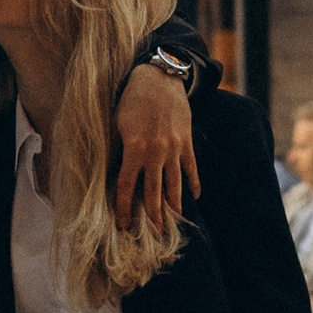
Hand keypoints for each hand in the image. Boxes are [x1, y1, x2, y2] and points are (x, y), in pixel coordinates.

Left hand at [111, 61, 198, 237]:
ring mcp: (174, 148)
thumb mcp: (118, 123)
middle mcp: (156, 152)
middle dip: (153, 217)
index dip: (124, 208)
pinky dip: (193, 183)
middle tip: (153, 235)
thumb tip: (118, 173)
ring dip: (174, 206)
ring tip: (173, 223)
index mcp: (135, 148)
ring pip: (175, 185)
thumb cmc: (133, 99)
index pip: (128, 186)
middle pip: (154, 193)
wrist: (160, 77)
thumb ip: (120, 149)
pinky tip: (194, 196)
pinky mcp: (187, 141)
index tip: (123, 225)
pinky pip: (191, 168)